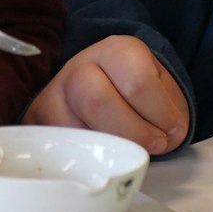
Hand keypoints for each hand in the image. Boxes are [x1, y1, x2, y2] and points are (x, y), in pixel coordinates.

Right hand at [24, 35, 189, 154]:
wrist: (103, 89)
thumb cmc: (137, 94)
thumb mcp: (161, 92)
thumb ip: (168, 113)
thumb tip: (161, 141)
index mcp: (115, 51)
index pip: (137, 81)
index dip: (160, 113)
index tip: (173, 130)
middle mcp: (79, 68)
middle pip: (97, 102)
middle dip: (134, 133)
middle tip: (154, 145)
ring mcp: (54, 96)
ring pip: (74, 129)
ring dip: (110, 151)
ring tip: (129, 153)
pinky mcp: (39, 123)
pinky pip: (60, 148)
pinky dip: (86, 160)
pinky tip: (103, 157)